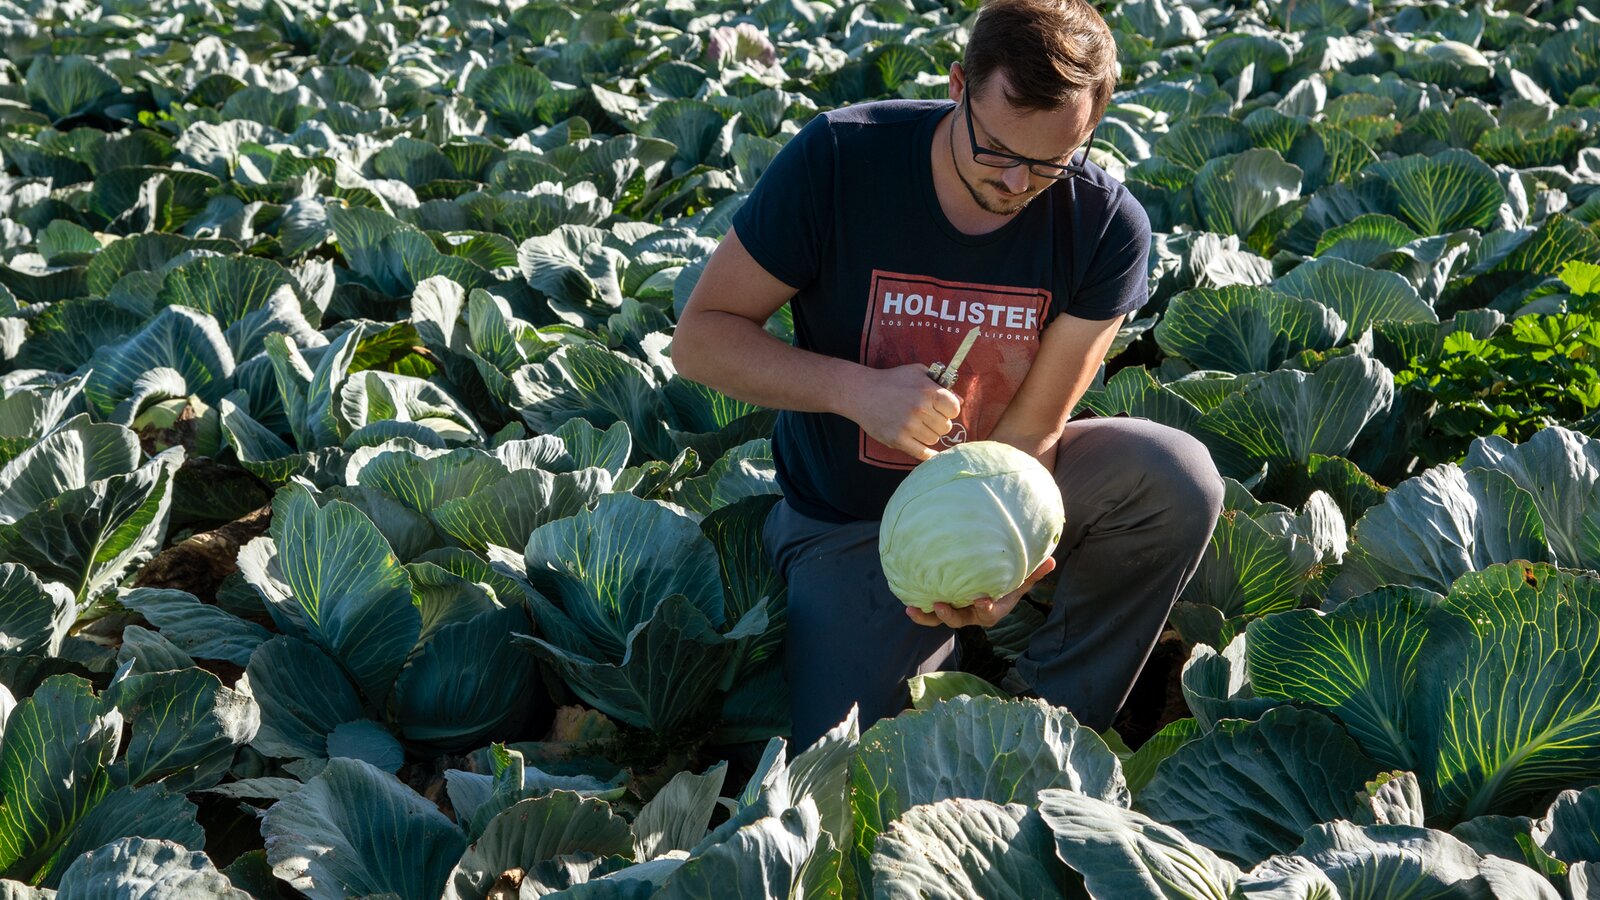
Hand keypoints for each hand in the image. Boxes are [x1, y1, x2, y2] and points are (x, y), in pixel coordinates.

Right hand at [846, 363, 962, 461]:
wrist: (862, 392)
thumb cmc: (892, 380)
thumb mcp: (918, 372)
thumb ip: (940, 384)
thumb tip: (960, 401)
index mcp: (928, 391)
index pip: (954, 409)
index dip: (949, 409)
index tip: (942, 409)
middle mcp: (920, 409)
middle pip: (945, 427)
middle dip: (938, 422)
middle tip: (927, 418)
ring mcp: (909, 426)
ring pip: (933, 439)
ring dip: (928, 434)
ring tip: (917, 426)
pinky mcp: (898, 439)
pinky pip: (921, 453)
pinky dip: (926, 453)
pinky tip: (926, 450)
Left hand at [905, 556, 1056, 628]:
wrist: (992, 589)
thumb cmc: (1007, 582)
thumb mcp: (1022, 579)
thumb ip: (1034, 573)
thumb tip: (1052, 560)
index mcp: (992, 610)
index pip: (989, 613)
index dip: (985, 609)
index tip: (982, 601)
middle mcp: (972, 614)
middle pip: (960, 620)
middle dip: (950, 615)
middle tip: (940, 605)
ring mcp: (957, 611)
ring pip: (942, 619)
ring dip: (928, 616)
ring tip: (912, 609)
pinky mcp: (945, 606)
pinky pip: (931, 612)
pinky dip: (920, 611)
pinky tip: (906, 603)